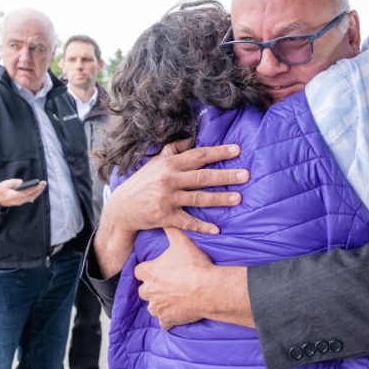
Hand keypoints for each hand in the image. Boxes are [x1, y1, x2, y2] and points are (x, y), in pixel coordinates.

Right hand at [0, 178, 46, 206]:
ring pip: (32, 197)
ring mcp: (20, 202)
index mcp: (14, 196)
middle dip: (39, 189)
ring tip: (43, 185)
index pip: (26, 193)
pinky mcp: (21, 201)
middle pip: (31, 195)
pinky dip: (35, 194)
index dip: (34, 188)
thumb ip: (12, 182)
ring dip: (38, 191)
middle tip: (44, 183)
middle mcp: (19, 201)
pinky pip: (30, 198)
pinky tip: (39, 189)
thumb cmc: (0, 191)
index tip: (39, 184)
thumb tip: (21, 182)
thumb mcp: (3, 184)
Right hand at [104, 138, 248, 234]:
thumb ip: (173, 150)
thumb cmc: (142, 182)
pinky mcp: (165, 217)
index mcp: (169, 165)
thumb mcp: (155, 162)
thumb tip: (191, 138)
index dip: (218, 152)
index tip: (237, 150)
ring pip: (199, 199)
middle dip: (226, 176)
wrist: (122, 207)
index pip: (198, 156)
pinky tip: (217, 230)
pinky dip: (202, 227)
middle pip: (202, 177)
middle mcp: (169, 180)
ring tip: (238, 198)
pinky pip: (188, 222)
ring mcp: (167, 199)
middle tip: (246, 175)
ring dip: (220, 199)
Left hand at [134, 227, 213, 329]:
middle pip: (144, 290)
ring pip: (152, 307)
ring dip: (160, 303)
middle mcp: (149, 291)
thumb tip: (168, 219)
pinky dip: (168, 319)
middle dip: (153, 288)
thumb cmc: (194, 265)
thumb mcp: (181, 241)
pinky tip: (177, 313)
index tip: (158, 269)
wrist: (208, 289)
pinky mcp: (167, 319)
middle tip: (168, 283)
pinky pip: (163, 322)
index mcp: (148, 272)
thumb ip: (171, 230)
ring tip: (173, 297)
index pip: (139, 271)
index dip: (149, 269)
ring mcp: (157, 307)